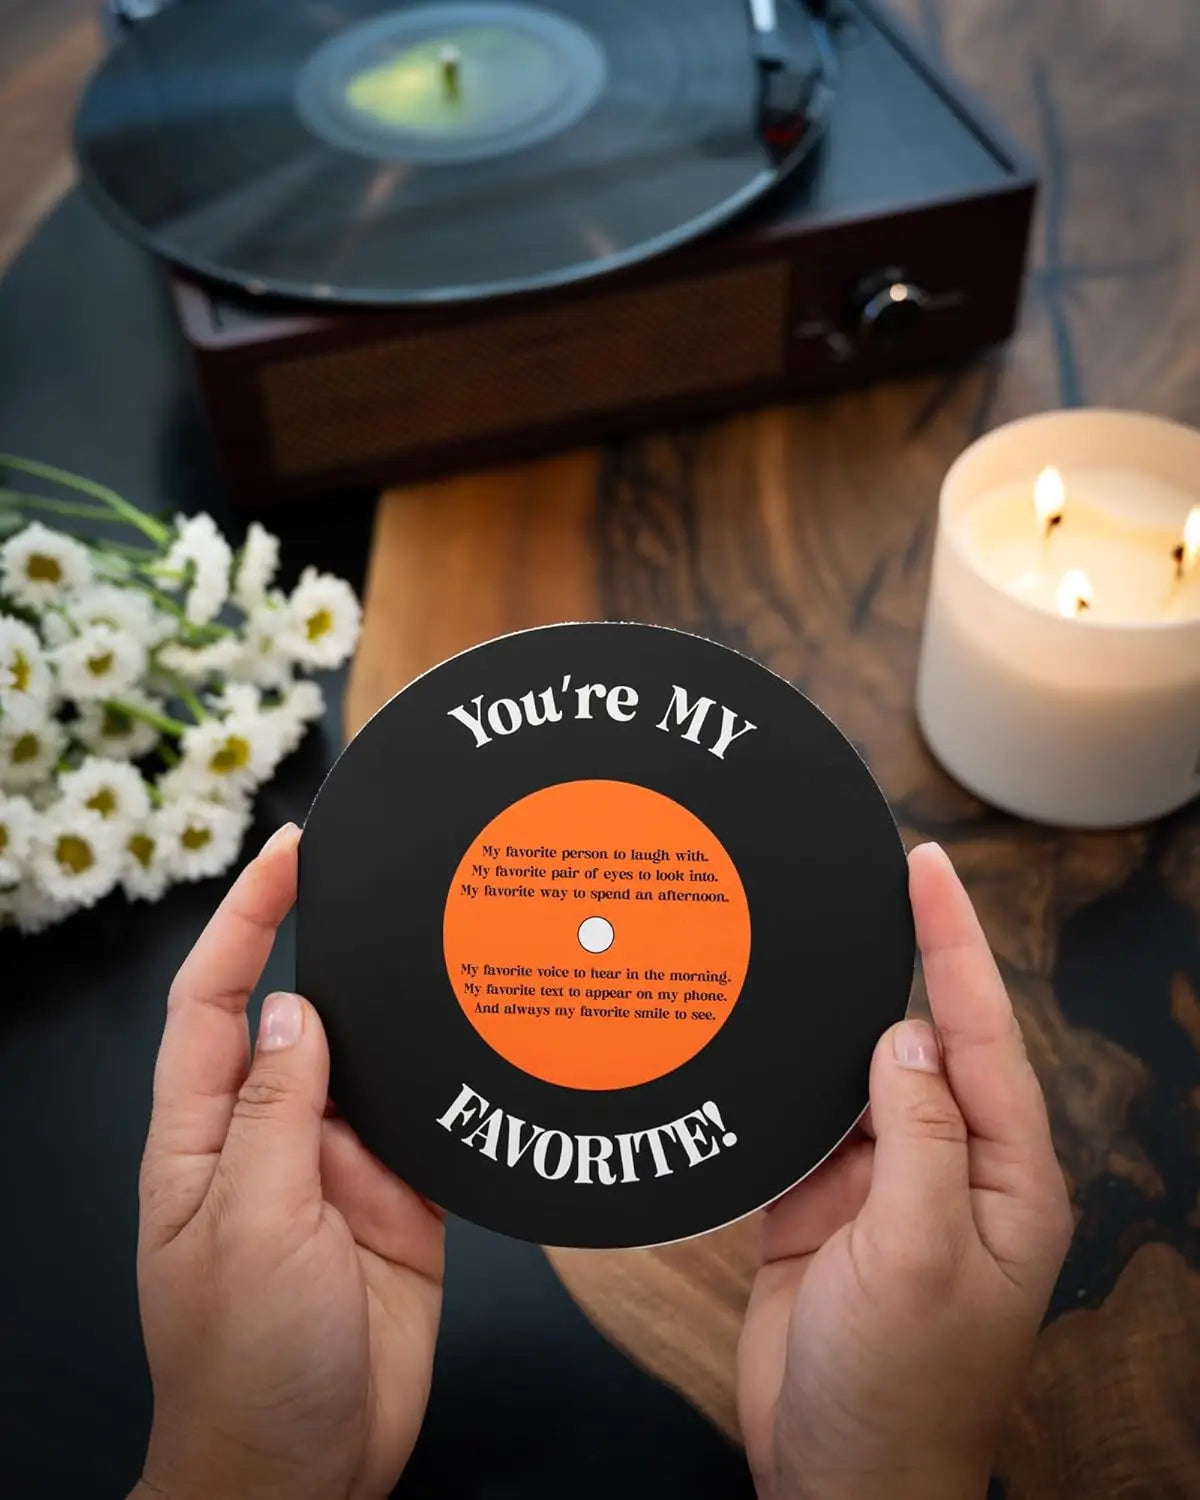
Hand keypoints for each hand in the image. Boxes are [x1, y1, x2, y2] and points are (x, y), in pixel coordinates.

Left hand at [132, 824, 443, 1499]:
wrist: (308, 1472)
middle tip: (389, 879)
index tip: (288, 855)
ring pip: (373, 1063)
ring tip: (451, 949)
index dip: (246, 920)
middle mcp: (271, 1139)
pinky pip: (430, 1122)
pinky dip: (454, 1084)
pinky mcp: (402, 1201)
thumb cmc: (244, 1368)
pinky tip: (487, 1046)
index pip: (217, 1001)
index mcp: (204, 1139)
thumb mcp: (252, 1227)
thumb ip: (277, 1112)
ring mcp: (339, 1169)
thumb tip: (297, 1008)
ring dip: (404, 1014)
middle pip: (302, 1018)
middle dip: (334, 947)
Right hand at [737, 842, 1071, 1499]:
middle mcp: (950, 1168)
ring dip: (831, 1019)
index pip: (982, 1033)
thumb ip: (917, 1136)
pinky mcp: (826, 1202)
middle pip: (924, 1039)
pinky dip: (786, 1078)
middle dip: (898, 961)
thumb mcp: (920, 1257)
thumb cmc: (901, 1392)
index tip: (926, 869)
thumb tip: (905, 1036)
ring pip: (859, 1073)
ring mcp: (884, 1184)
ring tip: (805, 941)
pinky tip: (766, 1036)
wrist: (832, 1477)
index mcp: (1004, 1178)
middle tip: (866, 877)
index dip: (954, 943)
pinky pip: (808, 1117)